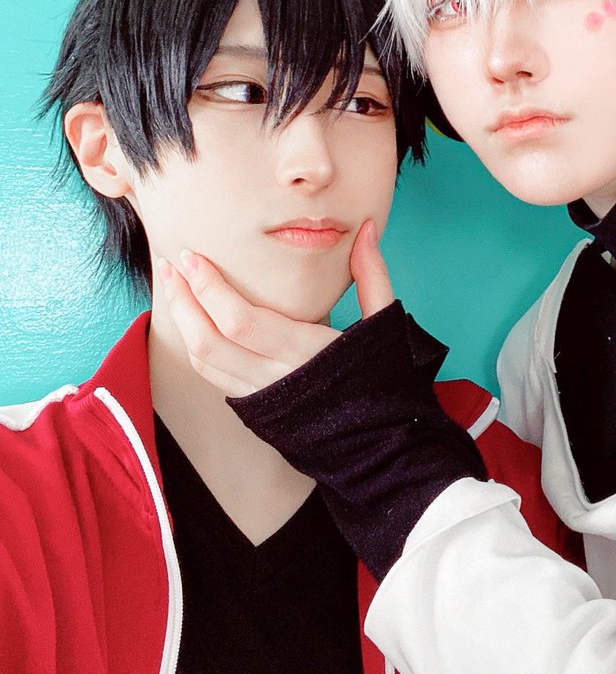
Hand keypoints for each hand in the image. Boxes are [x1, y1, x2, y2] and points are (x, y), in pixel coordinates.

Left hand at [158, 219, 393, 397]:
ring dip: (182, 320)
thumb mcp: (385, 325)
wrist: (382, 445)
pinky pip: (212, 376)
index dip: (209, 287)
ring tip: (174, 287)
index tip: (193, 256)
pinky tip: (194, 320)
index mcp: (306, 353)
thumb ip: (372, 274)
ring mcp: (262, 397)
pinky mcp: (255, 408)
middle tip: (171, 264)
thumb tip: (367, 227)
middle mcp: (276, 377)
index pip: (239, 320)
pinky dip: (196, 345)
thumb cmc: (386, 383)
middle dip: (183, 299)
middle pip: (208, 340)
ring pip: (202, 360)